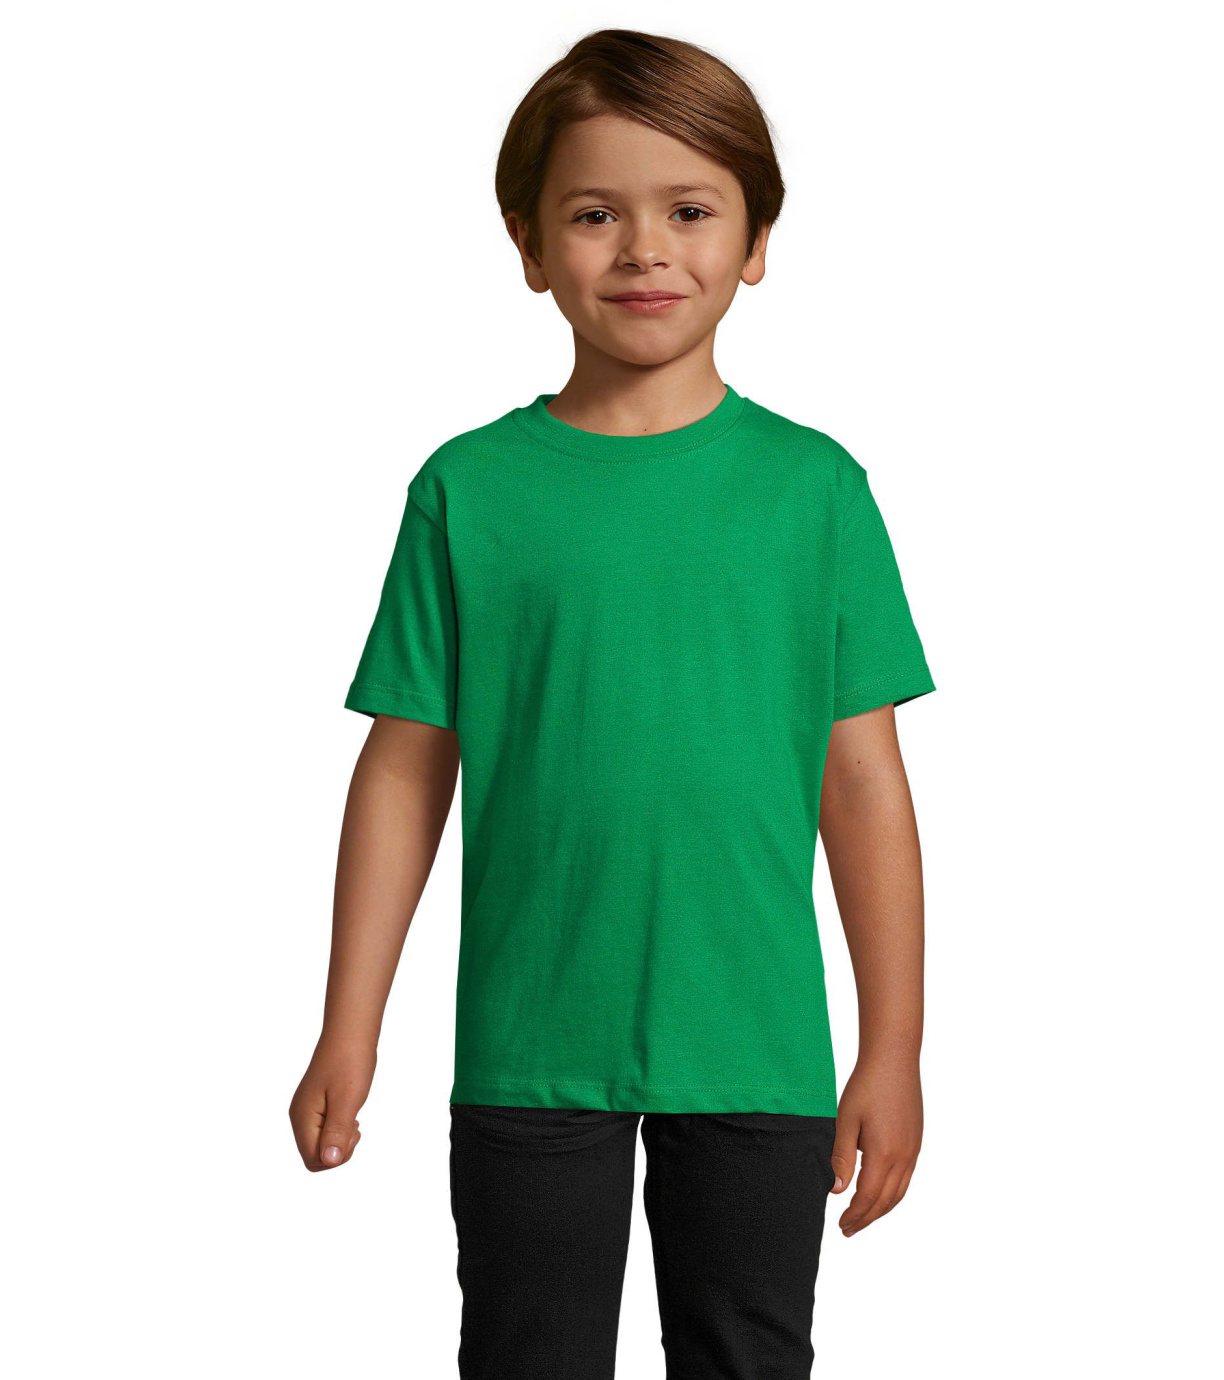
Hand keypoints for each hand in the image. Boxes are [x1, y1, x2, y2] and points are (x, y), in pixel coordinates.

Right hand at [289, 1040, 376, 1171]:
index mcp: (302, 1117)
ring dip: (339, 1140)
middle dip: (338, 1151)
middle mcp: (299, 1116)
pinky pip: (324, 1131)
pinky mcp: (316, 1105)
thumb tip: (329, 1161)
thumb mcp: (347, 1100)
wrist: (350, 1032)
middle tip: (354, 1125)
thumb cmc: (349, 1062)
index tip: (352, 1131)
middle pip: (315, 1156)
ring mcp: (306, 1110)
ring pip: (320, 1145)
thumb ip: (336, 1132)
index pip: (313, 1159)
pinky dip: (338, 1130)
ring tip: (353, 1119)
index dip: (335, 1157)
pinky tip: (349, 1115)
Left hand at [829, 1057, 921, 1235]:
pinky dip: (892, 1194)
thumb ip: (841, 1157)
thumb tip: (836, 1190)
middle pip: (885, 1201)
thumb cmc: (866, 1086)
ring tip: (863, 1217)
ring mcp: (913, 1150)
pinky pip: (906, 1178)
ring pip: (899, 1193)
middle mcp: (904, 1157)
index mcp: (884, 1154)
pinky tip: (880, 1192)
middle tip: (848, 1230)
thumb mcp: (846, 1120)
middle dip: (867, 1219)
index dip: (854, 1215)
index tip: (841, 1225)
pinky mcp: (916, 1141)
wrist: (894, 1060)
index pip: (868, 1197)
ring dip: (881, 1209)